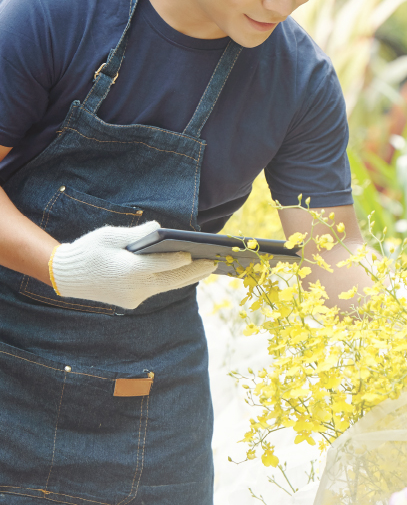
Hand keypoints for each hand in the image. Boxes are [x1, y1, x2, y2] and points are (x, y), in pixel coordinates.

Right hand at [50, 221, 216, 308]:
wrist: (66, 276)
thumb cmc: (89, 250)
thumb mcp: (111, 235)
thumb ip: (138, 234)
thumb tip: (160, 230)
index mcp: (129, 270)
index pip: (163, 265)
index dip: (181, 258)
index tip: (195, 252)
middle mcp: (134, 287)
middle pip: (171, 280)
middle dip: (194, 272)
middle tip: (214, 263)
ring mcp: (133, 297)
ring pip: (166, 287)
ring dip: (185, 278)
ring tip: (205, 269)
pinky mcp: (131, 301)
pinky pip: (155, 290)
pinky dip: (169, 281)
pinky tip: (182, 273)